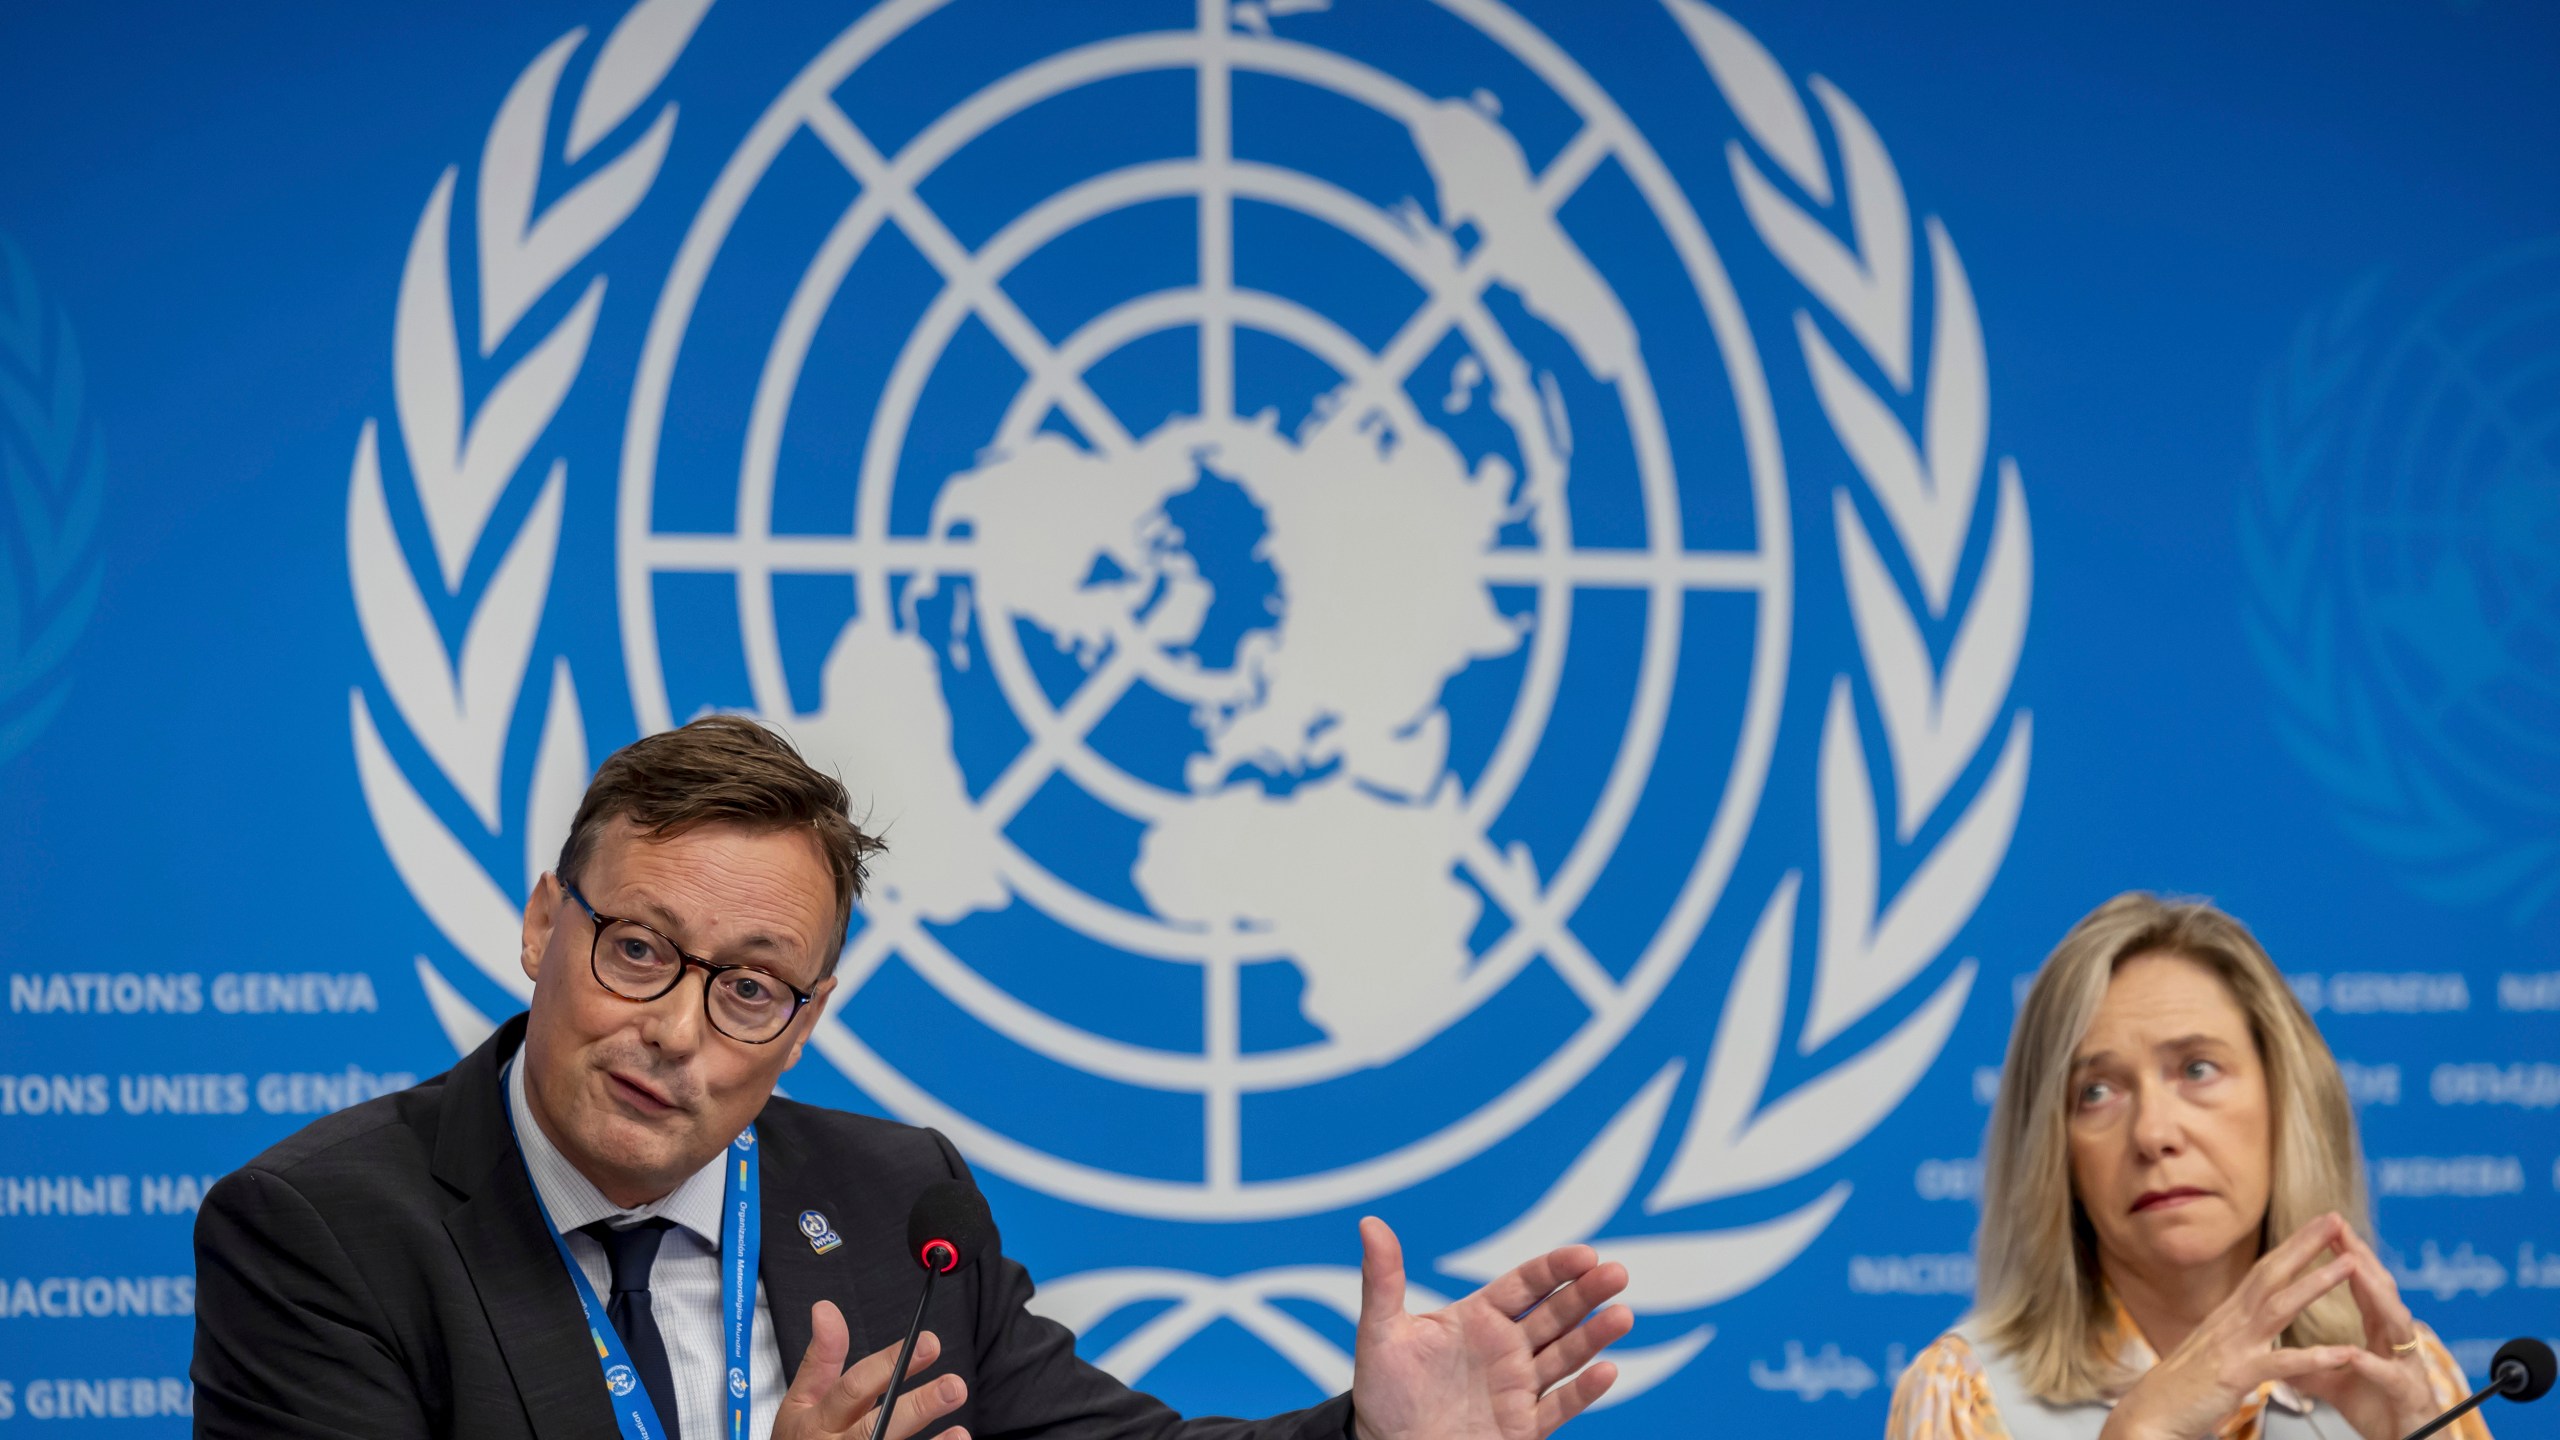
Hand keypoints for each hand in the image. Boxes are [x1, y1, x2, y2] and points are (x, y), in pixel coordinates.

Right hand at [772, 1301, 969, 1439]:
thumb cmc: (801, 1437)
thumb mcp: (801, 1398)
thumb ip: (820, 1357)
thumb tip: (825, 1309)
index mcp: (818, 1419)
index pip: (854, 1388)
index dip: (889, 1364)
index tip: (929, 1342)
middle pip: (878, 1426)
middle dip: (918, 1407)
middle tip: (953, 1386)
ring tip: (960, 1432)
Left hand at [1348, 1217, 1632, 1439]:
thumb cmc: (1382, 1391)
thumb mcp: (1381, 1332)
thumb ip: (1383, 1279)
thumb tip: (1369, 1223)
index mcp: (1478, 1318)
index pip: (1525, 1285)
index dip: (1555, 1268)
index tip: (1585, 1253)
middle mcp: (1506, 1349)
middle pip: (1555, 1315)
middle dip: (1586, 1294)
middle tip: (1617, 1273)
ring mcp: (1518, 1388)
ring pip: (1566, 1357)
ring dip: (1594, 1336)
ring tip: (1622, 1314)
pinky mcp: (1522, 1428)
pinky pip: (1559, 1407)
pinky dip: (1584, 1391)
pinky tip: (1606, 1370)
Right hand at [2101, 1213, 2366, 1439]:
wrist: (2149, 1414)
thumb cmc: (2181, 1389)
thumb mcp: (2212, 1350)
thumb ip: (2235, 1332)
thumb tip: (2252, 1319)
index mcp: (2227, 1316)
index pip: (2263, 1271)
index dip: (2291, 1245)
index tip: (2318, 1225)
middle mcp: (2229, 1322)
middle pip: (2271, 1274)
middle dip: (2304, 1245)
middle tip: (2335, 1220)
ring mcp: (2232, 1347)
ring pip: (2279, 1307)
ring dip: (2314, 1284)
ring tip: (2348, 1266)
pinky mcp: (2235, 1377)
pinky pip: (2280, 1364)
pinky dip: (2313, 1358)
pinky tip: (2343, 1353)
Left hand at [2288, 1225, 2441, 1439]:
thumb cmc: (2377, 1412)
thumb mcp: (2335, 1384)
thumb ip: (2310, 1365)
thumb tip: (2275, 1353)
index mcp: (2379, 1337)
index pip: (2363, 1288)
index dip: (2347, 1257)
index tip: (2326, 1228)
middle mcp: (2396, 1345)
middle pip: (2382, 1293)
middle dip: (2364, 1260)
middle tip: (2342, 1230)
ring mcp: (2407, 1368)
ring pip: (2397, 1325)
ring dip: (2377, 1297)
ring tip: (2358, 1271)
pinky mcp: (2409, 1397)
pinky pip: (2391, 1377)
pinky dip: (2372, 1364)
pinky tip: (2354, 1353)